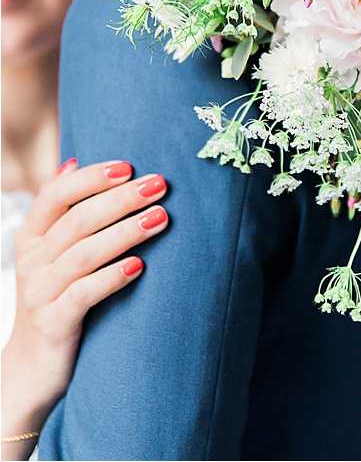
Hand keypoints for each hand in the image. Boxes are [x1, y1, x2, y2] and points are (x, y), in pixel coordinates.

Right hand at [1, 160, 168, 456]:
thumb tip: (73, 161)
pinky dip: (111, 278)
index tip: (130, 166)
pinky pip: (82, 295)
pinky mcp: (54, 324)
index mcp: (31, 237)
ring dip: (124, 233)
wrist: (33, 368)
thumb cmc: (56, 297)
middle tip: (160, 185)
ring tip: (161, 218)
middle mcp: (31, 261)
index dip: (91, 178)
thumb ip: (63, 212)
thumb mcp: (52, 253)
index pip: (54, 195)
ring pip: (82, 255)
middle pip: (77, 221)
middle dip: (121, 199)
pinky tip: (139, 266)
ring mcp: (39, 294)